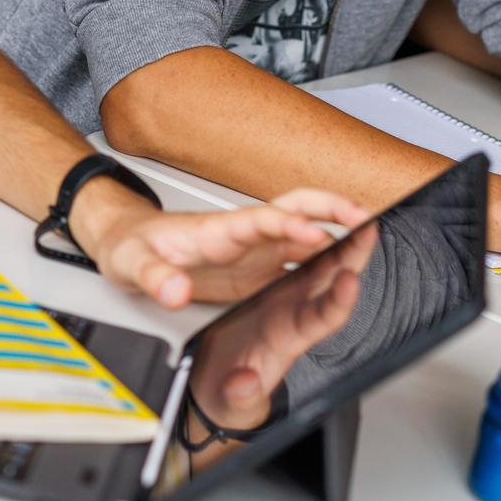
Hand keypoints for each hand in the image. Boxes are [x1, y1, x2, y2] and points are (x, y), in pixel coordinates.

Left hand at [71, 184, 371, 307]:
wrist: (127, 242)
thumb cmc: (131, 248)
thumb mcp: (131, 267)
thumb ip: (153, 279)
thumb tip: (174, 292)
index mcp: (218, 231)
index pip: (262, 221)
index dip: (290, 226)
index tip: (317, 235)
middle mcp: (244, 234)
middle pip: (297, 209)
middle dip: (333, 210)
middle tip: (366, 218)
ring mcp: (254, 249)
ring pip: (306, 229)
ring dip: (339, 230)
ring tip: (373, 235)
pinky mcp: (258, 265)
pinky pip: (301, 254)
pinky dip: (329, 254)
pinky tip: (349, 264)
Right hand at [188, 223, 376, 435]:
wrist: (222, 387)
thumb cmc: (233, 394)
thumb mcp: (233, 401)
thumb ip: (241, 395)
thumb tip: (244, 385)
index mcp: (291, 340)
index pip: (324, 320)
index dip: (339, 302)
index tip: (349, 282)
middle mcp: (298, 317)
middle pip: (335, 284)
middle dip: (354, 256)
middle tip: (368, 228)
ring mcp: (291, 301)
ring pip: (324, 268)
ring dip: (342, 242)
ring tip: (356, 216)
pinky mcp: (278, 291)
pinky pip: (304, 263)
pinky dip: (314, 242)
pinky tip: (322, 223)